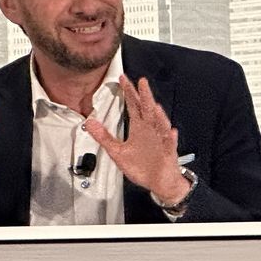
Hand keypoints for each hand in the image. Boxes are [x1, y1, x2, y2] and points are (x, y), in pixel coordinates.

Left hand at [86, 75, 189, 205]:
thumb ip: (104, 137)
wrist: (158, 182)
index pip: (133, 106)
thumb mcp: (117, 151)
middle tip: (141, 82)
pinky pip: (170, 144)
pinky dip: (170, 138)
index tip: (122, 79)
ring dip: (158, 115)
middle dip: (144, 97)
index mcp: (139, 128)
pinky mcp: (168, 152)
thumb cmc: (141, 166)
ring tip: (154, 105)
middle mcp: (150, 130)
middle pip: (147, 110)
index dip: (129, 93)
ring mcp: (160, 140)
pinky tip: (170, 132)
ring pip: (160, 124)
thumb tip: (89, 123)